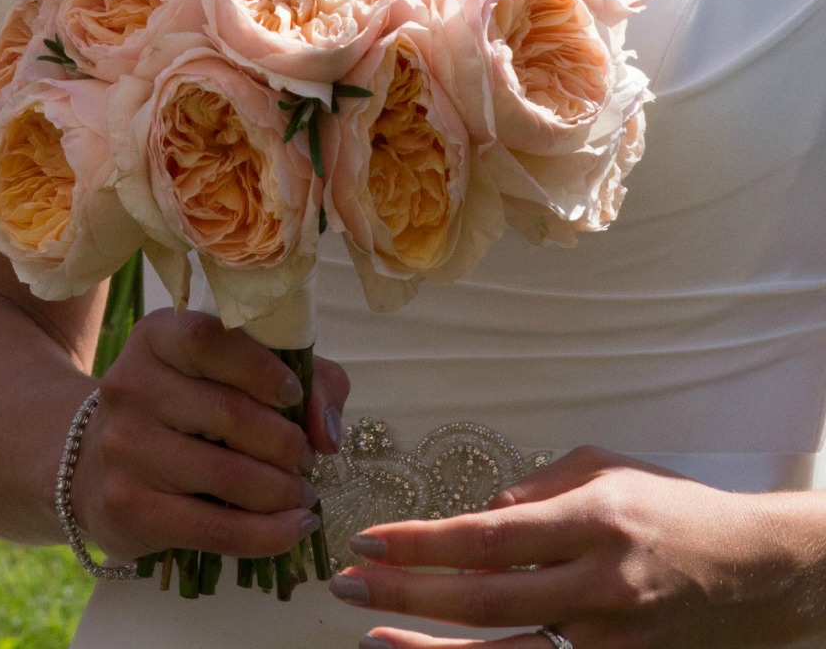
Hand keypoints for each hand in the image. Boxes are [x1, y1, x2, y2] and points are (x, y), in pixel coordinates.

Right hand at [70, 305, 348, 562]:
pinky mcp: (129, 509)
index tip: (293, 394)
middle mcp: (131, 386)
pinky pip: (216, 529)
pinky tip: (293, 528)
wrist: (97, 462)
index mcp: (157, 337)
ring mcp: (124, 449)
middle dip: (287, 442)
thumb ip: (305, 378)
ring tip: (302, 493)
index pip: (209, 341)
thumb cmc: (187, 405)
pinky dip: (268, 534)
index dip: (261, 368)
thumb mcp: (234, 369)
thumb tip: (327, 432)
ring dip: (284, 491)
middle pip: (229, 413)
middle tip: (306, 457)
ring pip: (229, 475)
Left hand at [328, 446, 825, 648]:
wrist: (751, 569)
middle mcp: (599, 585)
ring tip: (372, 639)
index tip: (370, 539)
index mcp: (592, 520)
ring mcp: (608, 640)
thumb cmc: (668, 503)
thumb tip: (477, 518)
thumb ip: (534, 487)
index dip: (423, 543)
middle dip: (407, 593)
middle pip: (484, 600)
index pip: (489, 537)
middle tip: (347, 585)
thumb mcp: (602, 468)